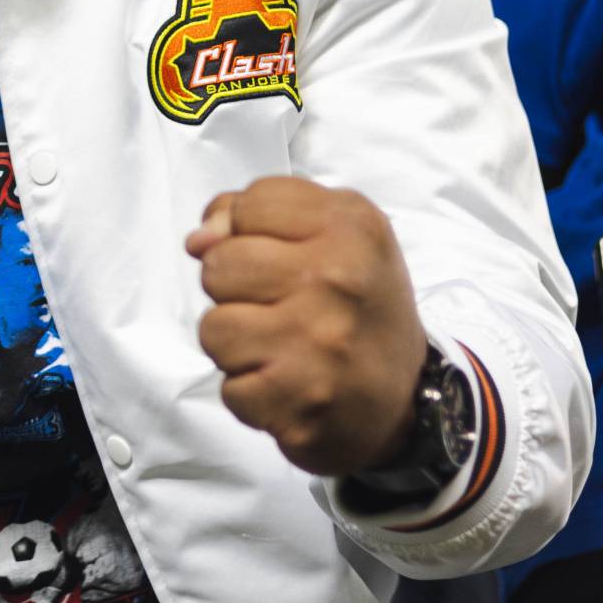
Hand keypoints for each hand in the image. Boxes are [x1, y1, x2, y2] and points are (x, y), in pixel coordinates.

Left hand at [186, 176, 427, 475]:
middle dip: (235, 290)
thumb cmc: (356, 308)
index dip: (251, 234)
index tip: (286, 258)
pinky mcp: (300, 397)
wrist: (405, 398)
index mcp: (350, 226)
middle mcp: (338, 277)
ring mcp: (318, 340)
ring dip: (236, 345)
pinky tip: (286, 385)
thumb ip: (255, 215)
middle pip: (219, 265)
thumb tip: (198, 239)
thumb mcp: (331, 237)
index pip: (249, 205)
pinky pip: (229, 388)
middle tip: (281, 308)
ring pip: (214, 329)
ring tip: (279, 348)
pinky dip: (250, 393)